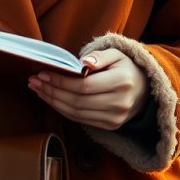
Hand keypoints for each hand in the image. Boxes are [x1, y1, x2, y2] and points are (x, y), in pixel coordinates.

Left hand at [28, 48, 148, 130]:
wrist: (145, 90)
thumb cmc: (126, 68)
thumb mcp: (117, 54)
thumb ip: (100, 56)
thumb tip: (83, 63)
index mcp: (122, 82)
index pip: (84, 86)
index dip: (61, 82)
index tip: (43, 74)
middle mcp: (119, 103)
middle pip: (77, 101)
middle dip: (51, 91)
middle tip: (34, 81)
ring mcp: (115, 118)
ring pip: (76, 113)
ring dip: (53, 101)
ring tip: (37, 89)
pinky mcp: (110, 126)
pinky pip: (80, 120)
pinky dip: (63, 110)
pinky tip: (51, 99)